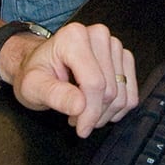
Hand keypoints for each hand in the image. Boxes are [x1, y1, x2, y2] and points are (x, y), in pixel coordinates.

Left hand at [6, 21, 138, 136]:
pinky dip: (116, 108)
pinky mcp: (124, 57)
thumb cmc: (36, 74)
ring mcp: (114, 45)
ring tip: (83, 112)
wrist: (41, 65)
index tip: (80, 129)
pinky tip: (98, 108)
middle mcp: (98, 35)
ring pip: (122, 95)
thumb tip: (80, 105)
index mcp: (74, 37)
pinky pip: (131, 93)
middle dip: (94, 114)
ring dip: (105, 113)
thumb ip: (55, 95)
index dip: (90, 112)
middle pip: (110, 90)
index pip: (94, 83)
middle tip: (75, 119)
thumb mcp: (33, 87)